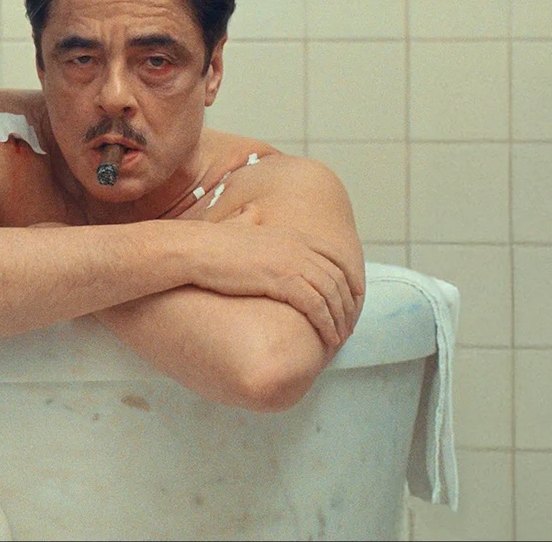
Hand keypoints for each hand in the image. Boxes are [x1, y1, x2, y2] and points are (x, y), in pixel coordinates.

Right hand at [190, 204, 357, 347]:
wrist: (197, 250)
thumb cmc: (211, 243)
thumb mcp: (239, 226)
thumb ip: (251, 220)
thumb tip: (250, 213)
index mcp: (293, 235)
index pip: (334, 256)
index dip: (349, 276)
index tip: (355, 294)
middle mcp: (299, 247)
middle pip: (337, 277)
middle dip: (347, 303)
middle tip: (349, 323)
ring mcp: (293, 262)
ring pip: (331, 294)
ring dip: (340, 318)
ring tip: (341, 336)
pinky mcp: (284, 280)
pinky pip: (316, 306)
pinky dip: (327, 323)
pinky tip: (328, 338)